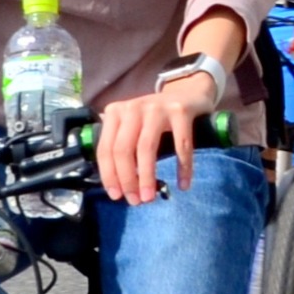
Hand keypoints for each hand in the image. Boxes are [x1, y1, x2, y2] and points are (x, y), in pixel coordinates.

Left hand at [95, 75, 216, 204]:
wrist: (188, 93)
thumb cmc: (154, 116)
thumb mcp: (131, 124)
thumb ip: (119, 143)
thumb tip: (112, 181)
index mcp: (115, 112)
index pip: (105, 148)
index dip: (109, 175)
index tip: (116, 196)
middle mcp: (132, 108)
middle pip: (123, 150)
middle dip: (127, 179)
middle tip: (135, 200)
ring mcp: (157, 107)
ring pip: (146, 148)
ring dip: (147, 177)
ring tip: (150, 197)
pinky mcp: (180, 111)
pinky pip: (181, 145)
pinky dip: (183, 168)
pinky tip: (183, 184)